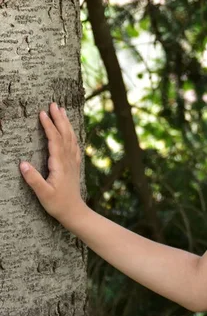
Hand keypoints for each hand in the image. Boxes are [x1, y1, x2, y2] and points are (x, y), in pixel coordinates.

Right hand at [20, 102, 85, 223]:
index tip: (42, 113)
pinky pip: (74, 144)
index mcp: (60, 164)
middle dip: (59, 118)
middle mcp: (68, 160)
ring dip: (66, 123)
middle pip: (64, 134)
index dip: (49, 126)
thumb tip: (22, 163)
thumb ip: (33, 179)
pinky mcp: (74, 165)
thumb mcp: (43, 194)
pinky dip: (71, 134)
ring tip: (62, 110)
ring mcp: (73, 161)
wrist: (75, 211)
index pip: (54, 140)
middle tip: (53, 104)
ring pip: (71, 137)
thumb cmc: (57, 204)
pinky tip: (70, 130)